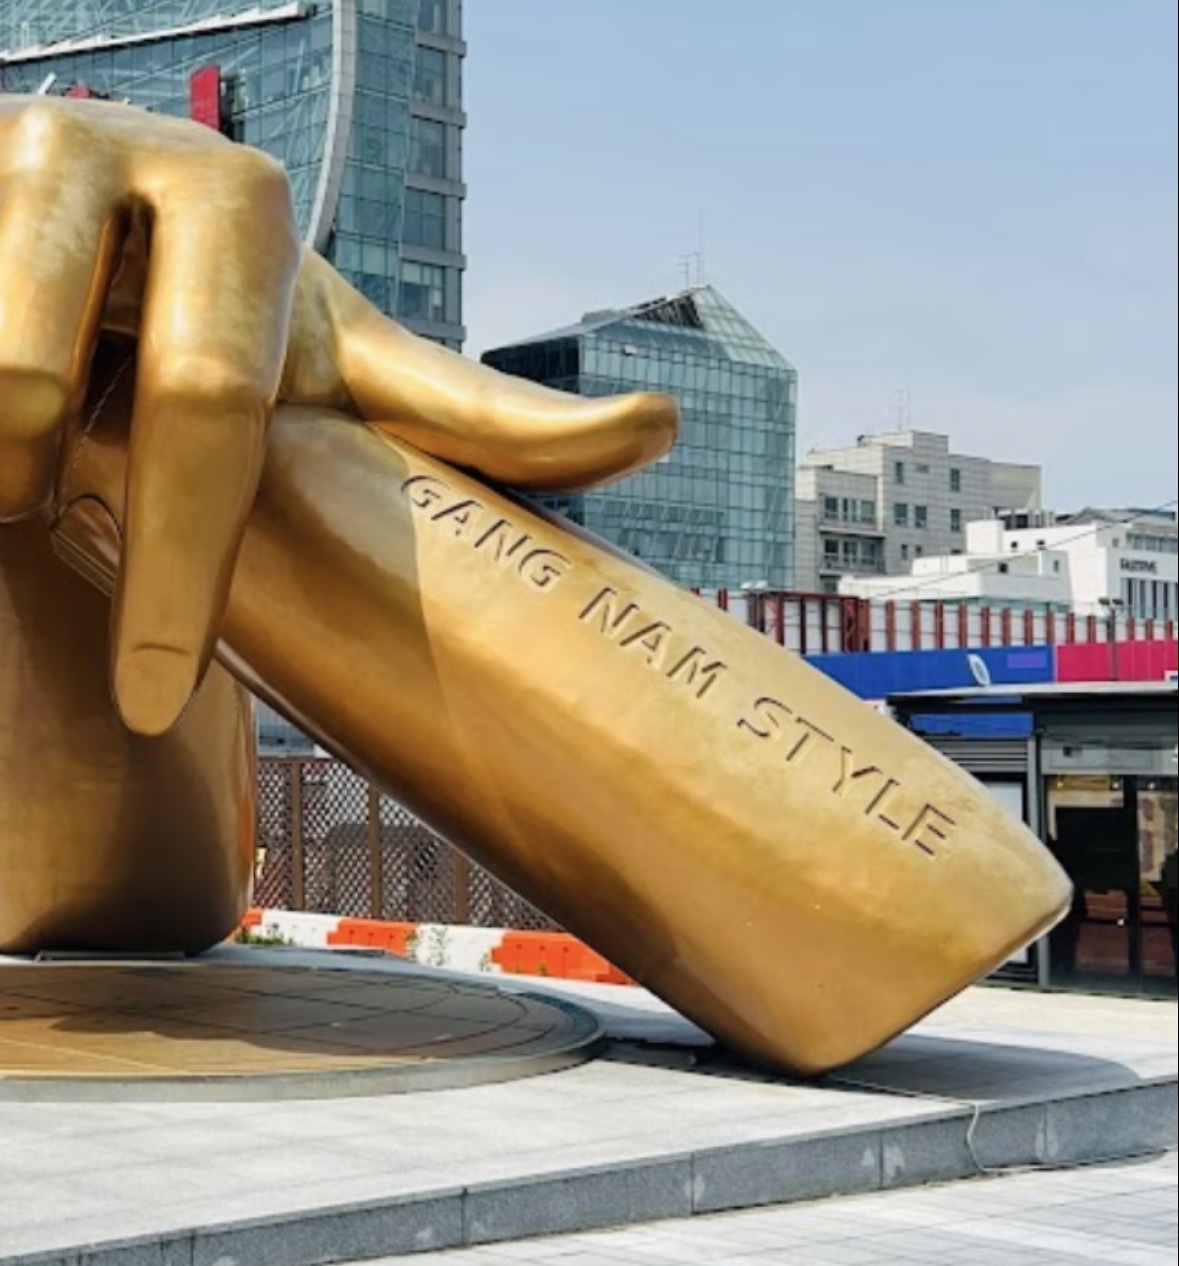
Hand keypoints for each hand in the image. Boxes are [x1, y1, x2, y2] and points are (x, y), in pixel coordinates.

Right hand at [0, 95, 676, 735]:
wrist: (124, 245)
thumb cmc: (262, 329)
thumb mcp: (373, 371)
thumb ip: (498, 417)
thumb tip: (663, 427)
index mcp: (238, 205)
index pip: (206, 408)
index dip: (177, 565)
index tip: (154, 698)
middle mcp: (106, 152)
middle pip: (29, 387)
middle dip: (42, 503)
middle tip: (81, 599)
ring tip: (35, 484)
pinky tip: (12, 463)